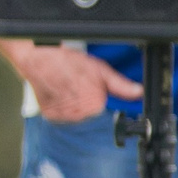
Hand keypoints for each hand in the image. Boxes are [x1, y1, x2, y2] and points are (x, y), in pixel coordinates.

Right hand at [18, 46, 142, 122]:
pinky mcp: (51, 116)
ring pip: (75, 114)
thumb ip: (121, 85)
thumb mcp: (100, 69)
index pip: (102, 107)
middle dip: (84, 100)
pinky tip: (58, 93)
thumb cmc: (68, 62)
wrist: (39, 60)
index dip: (97, 94)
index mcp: (95, 105)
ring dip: (72, 104)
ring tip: (66, 87)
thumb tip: (138, 92)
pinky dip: (61, 106)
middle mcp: (79, 115)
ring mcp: (64, 117)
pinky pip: (61, 115)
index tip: (88, 84)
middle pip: (89, 112)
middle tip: (75, 83)